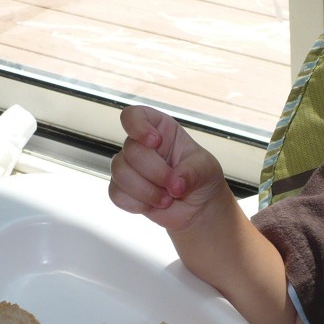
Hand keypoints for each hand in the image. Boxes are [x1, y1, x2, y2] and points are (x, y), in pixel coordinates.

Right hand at [108, 105, 226, 230]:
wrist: (198, 208)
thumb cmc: (202, 179)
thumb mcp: (206, 169)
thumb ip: (192, 172)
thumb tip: (175, 185)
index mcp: (160, 130)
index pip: (133, 115)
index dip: (138, 126)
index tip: (155, 141)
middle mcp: (140, 145)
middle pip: (131, 150)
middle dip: (156, 173)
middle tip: (175, 187)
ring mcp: (129, 168)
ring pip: (120, 173)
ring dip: (147, 191)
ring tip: (167, 200)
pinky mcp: (122, 190)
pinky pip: (117, 195)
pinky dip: (137, 204)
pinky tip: (153, 206)